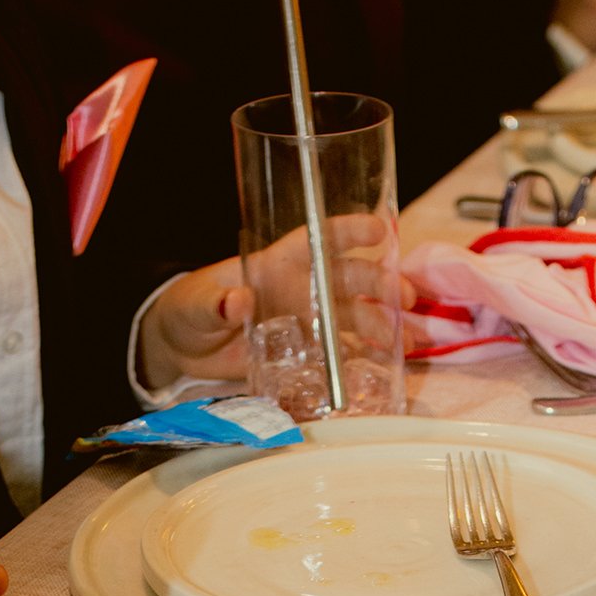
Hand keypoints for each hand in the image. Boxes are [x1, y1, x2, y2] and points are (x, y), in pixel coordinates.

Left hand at [137, 215, 396, 392]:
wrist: (187, 347)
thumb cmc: (192, 310)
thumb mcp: (197, 305)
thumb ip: (216, 303)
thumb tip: (239, 301)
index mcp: (277, 264)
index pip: (317, 240)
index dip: (348, 232)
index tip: (378, 230)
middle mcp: (301, 288)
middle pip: (348, 279)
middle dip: (380, 284)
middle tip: (404, 296)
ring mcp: (308, 321)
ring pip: (355, 316)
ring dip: (383, 325)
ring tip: (407, 341)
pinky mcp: (307, 352)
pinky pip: (343, 353)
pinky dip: (366, 359)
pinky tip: (388, 366)